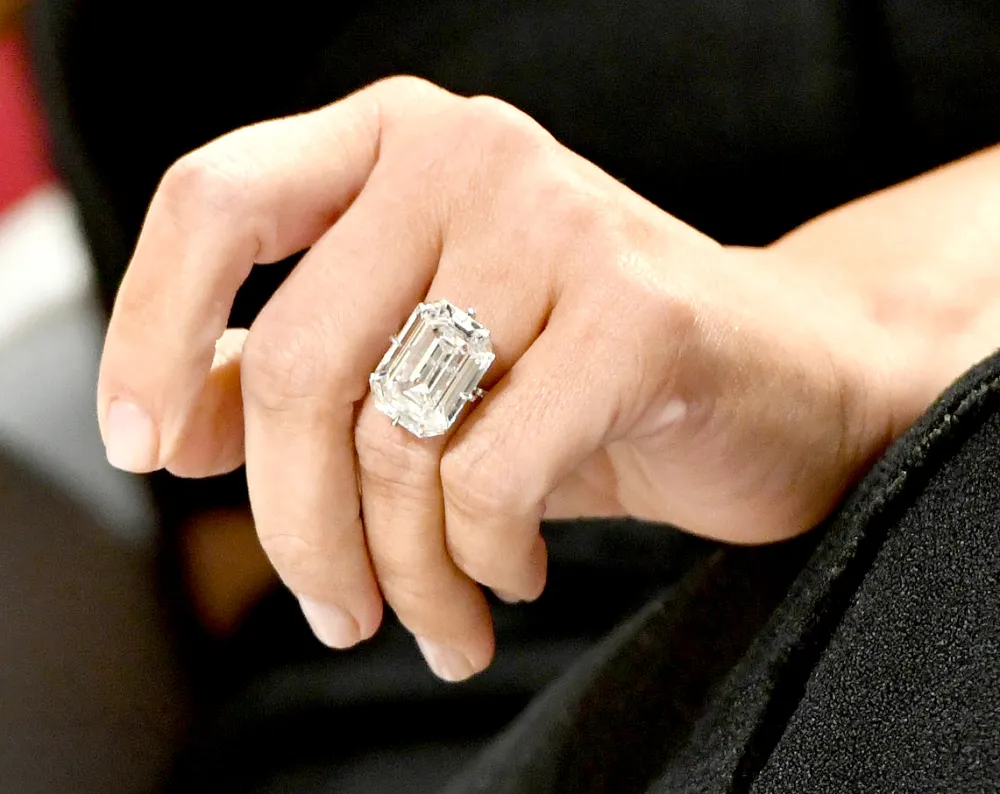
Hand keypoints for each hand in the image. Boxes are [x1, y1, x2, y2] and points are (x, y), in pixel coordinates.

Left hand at [98, 77, 896, 679]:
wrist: (784, 375)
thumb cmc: (584, 373)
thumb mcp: (423, 359)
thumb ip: (293, 369)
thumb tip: (172, 424)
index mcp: (395, 142)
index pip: (216, 204)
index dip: (149, 332)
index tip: (145, 452)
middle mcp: (469, 152)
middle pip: (298, 364)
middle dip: (298, 526)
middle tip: (335, 610)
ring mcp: (560, 219)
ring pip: (397, 442)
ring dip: (403, 571)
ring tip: (437, 615)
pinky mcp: (640, 311)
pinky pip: (493, 478)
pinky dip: (485, 560)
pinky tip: (515, 573)